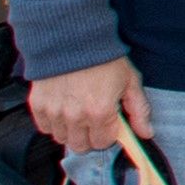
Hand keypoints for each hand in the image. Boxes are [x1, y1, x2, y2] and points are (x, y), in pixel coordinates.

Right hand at [27, 56, 149, 157]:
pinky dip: (53, 123)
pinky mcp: (38, 105)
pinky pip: (44, 128)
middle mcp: (75, 116)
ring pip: (62, 138)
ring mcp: (54, 112)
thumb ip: (139, 111)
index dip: (108, 134)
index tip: (109, 122)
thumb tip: (146, 133)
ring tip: (78, 111)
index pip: (102, 143)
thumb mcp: (130, 81)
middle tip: (94, 120)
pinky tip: (63, 108)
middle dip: (90, 136)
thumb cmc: (104, 58)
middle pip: (81, 146)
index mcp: (100, 112)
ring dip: (71, 130)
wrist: (73, 38)